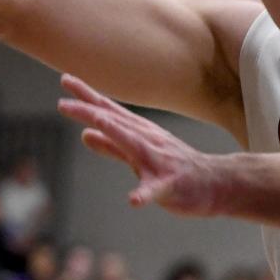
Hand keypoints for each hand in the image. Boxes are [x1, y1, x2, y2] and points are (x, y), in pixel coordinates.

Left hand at [58, 74, 219, 215]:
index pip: (109, 111)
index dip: (86, 97)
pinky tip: (134, 200)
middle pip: (116, 123)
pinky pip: (155, 189)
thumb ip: (111, 146)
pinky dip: (144, 194)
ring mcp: (160, 162)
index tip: (65, 80)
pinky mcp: (170, 185)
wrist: (216, 183)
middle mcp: (148, 141)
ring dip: (116, 134)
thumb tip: (83, 133)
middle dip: (90, 111)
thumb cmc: (175, 168)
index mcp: (139, 133)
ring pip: (135, 146)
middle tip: (63, 103)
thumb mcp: (139, 154)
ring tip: (98, 123)